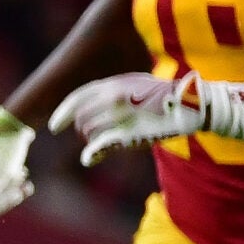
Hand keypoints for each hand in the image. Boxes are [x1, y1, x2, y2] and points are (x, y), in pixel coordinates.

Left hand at [51, 72, 201, 166]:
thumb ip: (110, 94)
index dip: (62, 114)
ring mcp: (119, 116)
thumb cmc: (162, 96)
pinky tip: (89, 158)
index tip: (54, 127)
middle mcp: (112, 98)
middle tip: (92, 136)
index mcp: (113, 84)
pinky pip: (99, 144)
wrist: (189, 104)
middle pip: (80, 118)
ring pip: (88, 132)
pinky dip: (90, 153)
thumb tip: (93, 107)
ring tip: (105, 142)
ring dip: (91, 140)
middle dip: (81, 129)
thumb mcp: (134, 84)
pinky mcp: (128, 134)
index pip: (77, 99)